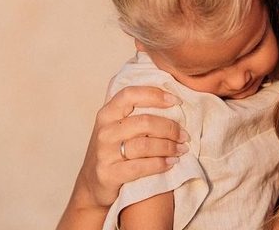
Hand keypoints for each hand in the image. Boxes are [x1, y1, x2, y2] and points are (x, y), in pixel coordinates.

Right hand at [58, 86, 188, 229]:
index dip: (155, 95)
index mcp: (107, 113)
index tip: (176, 101)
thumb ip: (137, 112)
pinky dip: (160, 164)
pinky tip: (171, 162)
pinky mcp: (108, 174)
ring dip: (169, 147)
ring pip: (145, 145)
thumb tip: (172, 98)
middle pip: (144, 122)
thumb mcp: (118, 126)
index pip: (130, 95)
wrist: (93, 183)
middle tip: (184, 135)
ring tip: (182, 149)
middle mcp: (105, 131)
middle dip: (170, 128)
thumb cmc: (113, 149)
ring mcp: (104, 153)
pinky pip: (140, 167)